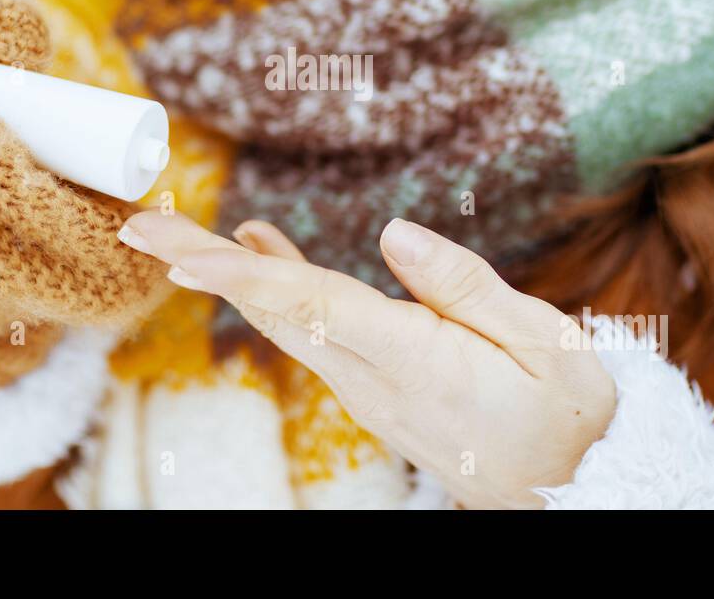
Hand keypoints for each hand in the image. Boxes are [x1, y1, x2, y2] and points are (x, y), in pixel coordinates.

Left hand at [117, 211, 616, 508]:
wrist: (572, 487)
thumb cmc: (569, 414)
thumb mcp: (545, 344)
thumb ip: (465, 287)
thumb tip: (392, 231)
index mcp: (417, 363)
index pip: (314, 309)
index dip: (243, 276)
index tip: (181, 253)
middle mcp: (376, 379)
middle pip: (275, 314)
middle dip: (203, 267)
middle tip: (141, 226)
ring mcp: (369, 390)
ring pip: (286, 323)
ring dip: (228, 276)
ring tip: (182, 229)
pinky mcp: (376, 388)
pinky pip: (312, 333)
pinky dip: (277, 290)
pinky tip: (260, 255)